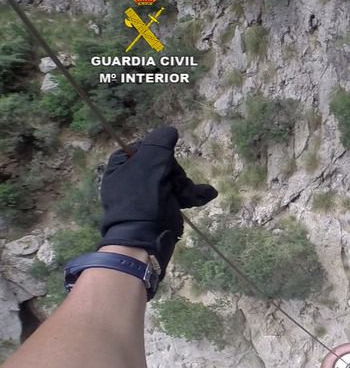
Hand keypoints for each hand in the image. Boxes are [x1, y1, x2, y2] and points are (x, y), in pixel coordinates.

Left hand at [98, 126, 216, 286]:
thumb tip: (170, 130)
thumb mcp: (150, 163)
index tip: (164, 161)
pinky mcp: (163, 205)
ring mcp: (149, 192)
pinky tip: (208, 194)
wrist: (146, 237)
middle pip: (164, 162)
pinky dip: (193, 194)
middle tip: (175, 183)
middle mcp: (134, 176)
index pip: (147, 146)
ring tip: (191, 196)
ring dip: (186, 186)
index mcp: (122, 164)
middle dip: (176, 173)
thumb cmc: (142, 198)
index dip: (160, 152)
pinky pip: (180, 193)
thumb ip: (160, 143)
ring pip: (176, 178)